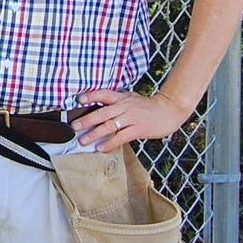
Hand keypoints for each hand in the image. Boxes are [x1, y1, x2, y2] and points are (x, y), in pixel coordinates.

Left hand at [70, 89, 190, 152]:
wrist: (168, 111)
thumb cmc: (146, 106)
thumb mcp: (130, 98)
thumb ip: (116, 101)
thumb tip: (97, 104)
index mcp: (121, 97)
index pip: (103, 94)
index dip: (91, 96)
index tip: (79, 100)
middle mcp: (124, 106)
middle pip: (102, 113)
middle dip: (87, 120)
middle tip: (74, 126)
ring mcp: (131, 118)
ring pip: (109, 126)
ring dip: (94, 134)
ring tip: (83, 140)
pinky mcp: (138, 129)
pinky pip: (121, 137)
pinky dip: (110, 143)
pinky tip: (101, 148)